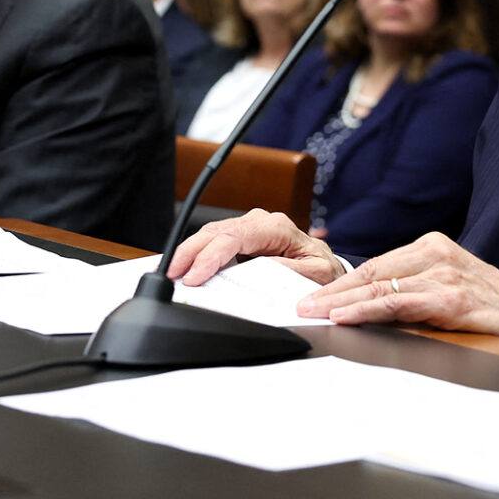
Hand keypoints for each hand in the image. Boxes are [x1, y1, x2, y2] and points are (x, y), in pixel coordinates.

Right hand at [167, 209, 343, 287]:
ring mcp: (249, 228)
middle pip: (216, 232)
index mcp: (277, 227)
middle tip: (170, 272)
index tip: (195, 276)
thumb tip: (260, 268)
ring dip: (189, 252)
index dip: (211, 255)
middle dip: (189, 251)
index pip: (235, 237)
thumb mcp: (314, 274)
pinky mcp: (242, 239)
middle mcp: (260, 222)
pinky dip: (196, 253)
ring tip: (170, 270)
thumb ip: (288, 269)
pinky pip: (214, 242)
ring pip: (210, 234)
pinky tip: (184, 265)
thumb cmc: (322, 271)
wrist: (328, 271)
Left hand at [295, 232, 498, 343]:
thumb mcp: (451, 290)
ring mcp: (444, 274)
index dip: (341, 282)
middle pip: (371, 273)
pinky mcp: (452, 298)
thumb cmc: (497, 311)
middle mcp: (436, 254)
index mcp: (433, 247)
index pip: (376, 265)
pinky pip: (400, 304)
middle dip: (331, 291)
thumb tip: (370, 306)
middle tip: (301, 305)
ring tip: (313, 313)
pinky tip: (346, 316)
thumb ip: (416, 291)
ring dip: (340, 302)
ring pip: (380, 287)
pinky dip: (368, 310)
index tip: (313, 294)